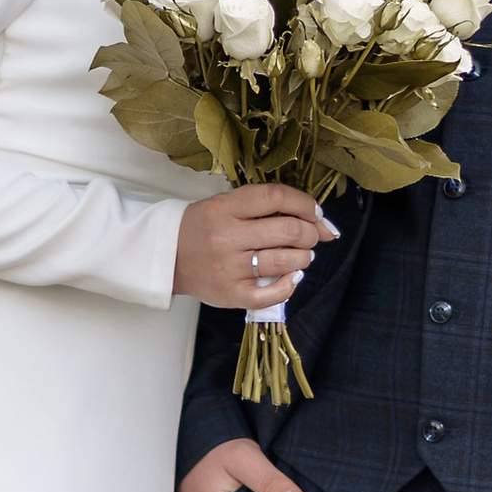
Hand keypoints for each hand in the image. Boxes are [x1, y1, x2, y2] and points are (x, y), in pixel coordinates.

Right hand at [172, 183, 334, 313]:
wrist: (168, 257)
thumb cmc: (204, 228)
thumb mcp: (227, 205)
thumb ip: (268, 208)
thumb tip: (323, 224)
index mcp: (224, 208)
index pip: (276, 197)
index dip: (305, 203)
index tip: (315, 213)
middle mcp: (226, 237)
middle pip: (288, 230)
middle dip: (310, 233)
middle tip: (308, 237)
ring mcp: (228, 268)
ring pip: (285, 261)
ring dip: (303, 257)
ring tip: (299, 256)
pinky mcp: (230, 294)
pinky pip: (272, 294)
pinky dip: (290, 285)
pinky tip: (291, 276)